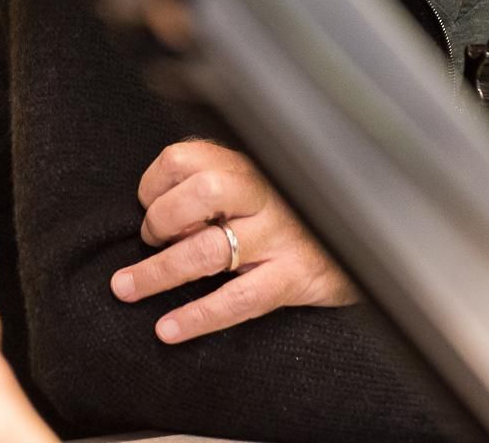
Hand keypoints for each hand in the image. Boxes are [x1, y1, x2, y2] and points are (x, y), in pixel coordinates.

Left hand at [111, 139, 357, 342]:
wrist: (360, 241)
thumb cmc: (294, 213)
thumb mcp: (258, 185)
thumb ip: (215, 184)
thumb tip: (154, 213)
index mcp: (247, 165)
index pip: (183, 158)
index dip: (153, 184)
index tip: (147, 205)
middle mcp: (264, 194)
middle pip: (199, 193)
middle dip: (161, 220)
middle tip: (151, 241)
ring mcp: (280, 236)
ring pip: (208, 251)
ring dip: (158, 273)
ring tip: (128, 288)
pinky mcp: (293, 276)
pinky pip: (237, 300)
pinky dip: (197, 317)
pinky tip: (168, 329)